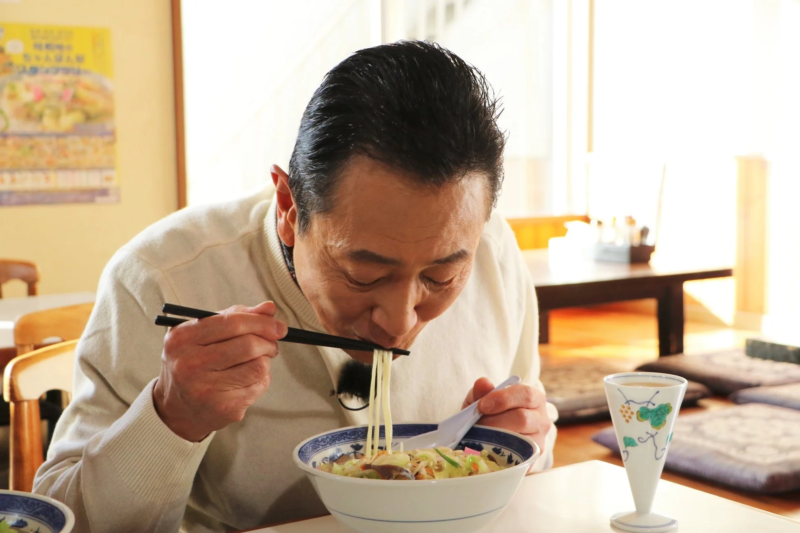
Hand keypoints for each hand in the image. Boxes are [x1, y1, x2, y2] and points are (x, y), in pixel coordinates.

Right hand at [153, 302, 286, 441]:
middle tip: (272, 343)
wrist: (179, 408)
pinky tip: (247, 380)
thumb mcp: (205, 334)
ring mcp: (206, 389)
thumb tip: (269, 308)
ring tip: (256, 361)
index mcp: (182, 338)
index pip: (232, 322)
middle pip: (248, 345)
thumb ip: (236, 316)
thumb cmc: (195, 361)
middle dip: (268, 342)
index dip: (261, 322)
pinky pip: (258, 385)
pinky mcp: (223, 408)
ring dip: (265, 361)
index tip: (278, 326)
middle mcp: (190, 364)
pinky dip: (261, 379)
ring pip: (258, 366)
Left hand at [463, 377, 550, 461]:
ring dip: (495, 438)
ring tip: (479, 436)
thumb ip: (482, 391)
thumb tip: (483, 383)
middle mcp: (542, 419)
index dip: (503, 399)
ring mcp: (539, 440)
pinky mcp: (532, 458)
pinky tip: (486, 448)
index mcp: (534, 397)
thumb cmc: (491, 412)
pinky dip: (498, 453)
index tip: (481, 406)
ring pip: (520, 439)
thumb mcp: (483, 399)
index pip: (525, 394)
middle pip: (522, 419)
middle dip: (495, 421)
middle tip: (477, 425)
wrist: (492, 436)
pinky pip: (516, 457)